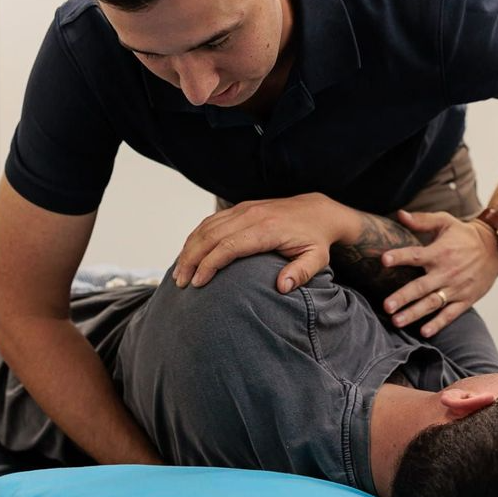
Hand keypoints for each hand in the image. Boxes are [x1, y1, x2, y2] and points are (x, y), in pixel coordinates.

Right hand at [172, 193, 353, 293]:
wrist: (318, 211)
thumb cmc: (315, 239)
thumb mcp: (316, 258)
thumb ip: (301, 273)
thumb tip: (282, 287)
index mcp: (267, 229)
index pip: (229, 246)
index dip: (210, 264)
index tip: (198, 283)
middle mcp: (252, 215)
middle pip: (210, 236)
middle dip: (191, 259)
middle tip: (181, 282)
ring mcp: (244, 209)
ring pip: (206, 226)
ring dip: (189, 248)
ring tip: (179, 272)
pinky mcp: (240, 208)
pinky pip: (211, 221)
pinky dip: (196, 237)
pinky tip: (189, 253)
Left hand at [380, 210, 497, 335]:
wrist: (496, 247)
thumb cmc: (464, 234)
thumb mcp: (445, 221)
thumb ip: (422, 220)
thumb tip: (400, 214)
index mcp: (439, 252)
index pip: (416, 255)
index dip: (399, 257)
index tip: (383, 260)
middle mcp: (447, 271)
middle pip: (421, 286)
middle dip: (403, 296)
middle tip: (386, 306)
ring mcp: (457, 288)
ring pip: (433, 303)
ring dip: (414, 313)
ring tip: (397, 321)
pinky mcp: (466, 299)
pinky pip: (451, 314)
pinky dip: (438, 323)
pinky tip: (424, 332)